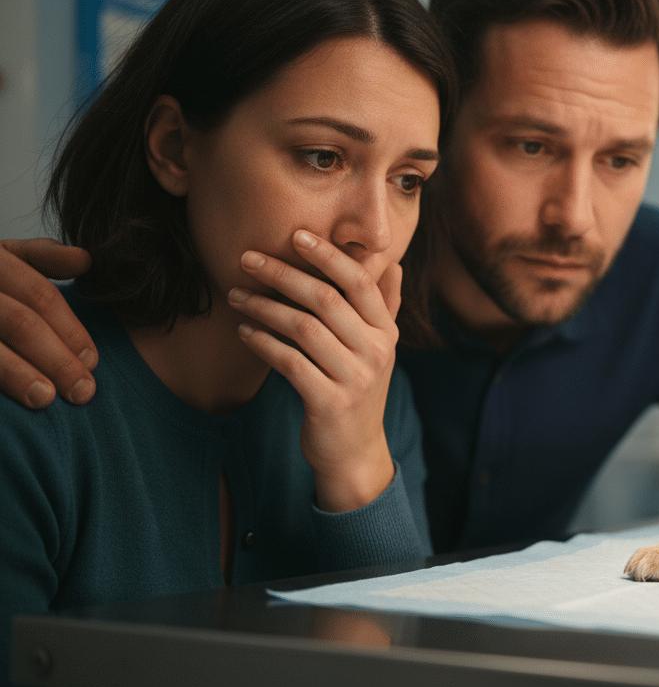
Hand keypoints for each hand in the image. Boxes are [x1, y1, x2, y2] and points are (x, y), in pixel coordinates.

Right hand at [0, 238, 98, 407]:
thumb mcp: (1, 256)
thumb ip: (41, 258)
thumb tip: (86, 260)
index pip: (40, 295)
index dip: (70, 329)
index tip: (93, 361)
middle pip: (20, 323)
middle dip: (57, 359)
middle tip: (83, 391)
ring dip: (18, 374)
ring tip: (45, 399)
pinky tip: (9, 405)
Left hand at [226, 230, 398, 512]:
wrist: (355, 451)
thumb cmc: (357, 391)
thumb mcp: (378, 349)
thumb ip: (384, 307)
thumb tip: (393, 264)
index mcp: (385, 333)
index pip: (359, 282)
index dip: (328, 255)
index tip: (295, 234)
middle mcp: (376, 351)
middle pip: (327, 299)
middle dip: (283, 274)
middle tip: (248, 258)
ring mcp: (354, 378)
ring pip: (303, 328)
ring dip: (264, 307)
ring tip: (236, 295)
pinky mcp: (329, 402)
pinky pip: (289, 362)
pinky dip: (263, 343)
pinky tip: (244, 332)